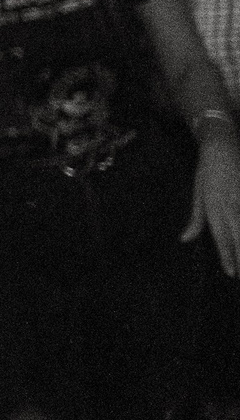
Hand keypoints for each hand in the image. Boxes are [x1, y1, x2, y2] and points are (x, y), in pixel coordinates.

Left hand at [184, 134, 239, 277]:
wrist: (221, 146)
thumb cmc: (207, 172)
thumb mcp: (197, 194)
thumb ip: (196, 218)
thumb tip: (185, 239)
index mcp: (212, 205)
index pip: (220, 235)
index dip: (226, 254)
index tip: (231, 273)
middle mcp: (229, 203)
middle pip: (237, 233)